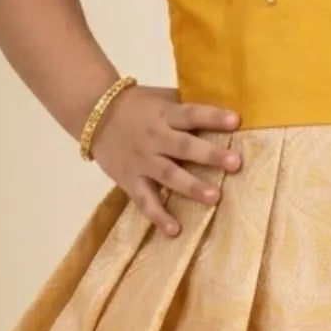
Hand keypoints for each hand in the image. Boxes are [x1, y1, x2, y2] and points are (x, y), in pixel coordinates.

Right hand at [87, 84, 241, 236]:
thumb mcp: (162, 99)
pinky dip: (159, 216)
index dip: (212, 117)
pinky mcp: (130, 181)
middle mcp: (154, 138)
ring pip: (169, 175)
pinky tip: (175, 230)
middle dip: (210, 155)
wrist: (95, 115)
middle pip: (184, 146)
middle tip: (235, 163)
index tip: (236, 121)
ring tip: (215, 197)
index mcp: (164, 114)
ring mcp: (142, 161)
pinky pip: (145, 200)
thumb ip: (187, 107)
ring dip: (192, 187)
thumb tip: (227, 114)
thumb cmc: (139, 106)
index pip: (191, 114)